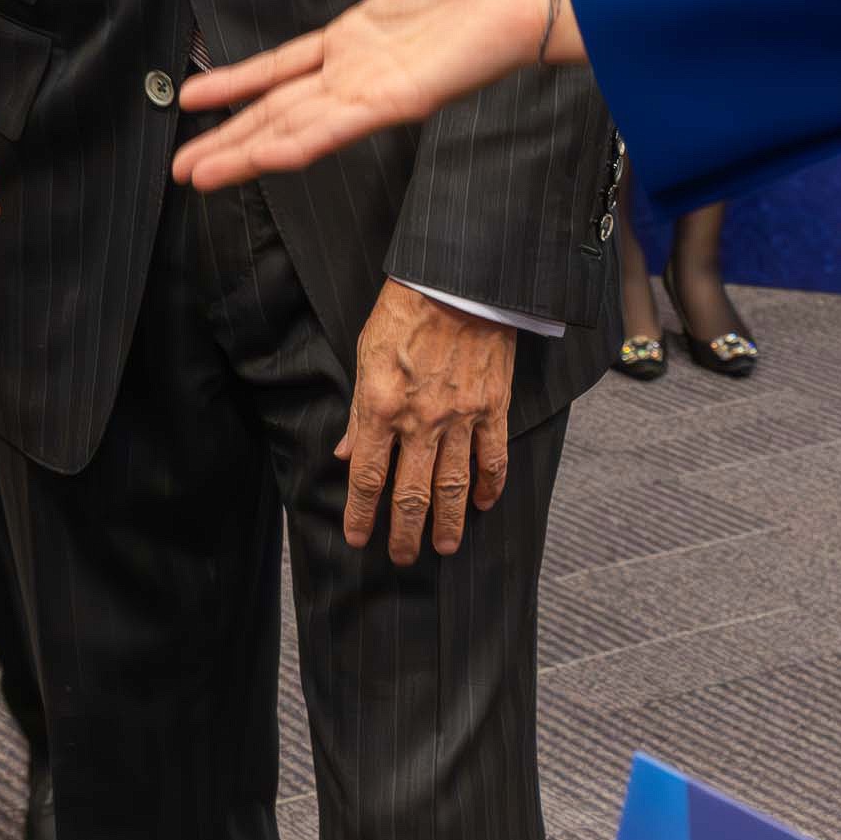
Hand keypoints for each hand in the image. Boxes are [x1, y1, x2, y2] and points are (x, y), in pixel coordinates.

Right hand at [173, 0, 567, 190]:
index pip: (281, 69)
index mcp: (355, 38)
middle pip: (277, 112)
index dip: (236, 85)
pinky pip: (335, 129)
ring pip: (294, 130)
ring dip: (244, 154)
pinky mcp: (397, 103)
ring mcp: (374, 92)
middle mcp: (356, 73)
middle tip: (179, 169)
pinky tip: (258, 159)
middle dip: (227, 141)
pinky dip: (294, 145)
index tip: (191, 100)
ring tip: (198, 177)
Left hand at [339, 283, 516, 562]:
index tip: (358, 539)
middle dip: (404, 532)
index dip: (361, 514)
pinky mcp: (493, 407)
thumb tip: (347, 454)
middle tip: (402, 558)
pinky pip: (493, 457)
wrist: (458, 281)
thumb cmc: (404, 311)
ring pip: (454, 486)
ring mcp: (460, 417)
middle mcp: (420, 421)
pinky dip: (490, 485)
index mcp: (381, 407)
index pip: (368, 478)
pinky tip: (485, 504)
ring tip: (445, 548)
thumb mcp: (365, 355)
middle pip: (410, 494)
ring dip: (449, 522)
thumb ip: (358, 411)